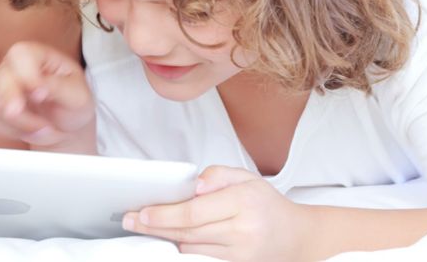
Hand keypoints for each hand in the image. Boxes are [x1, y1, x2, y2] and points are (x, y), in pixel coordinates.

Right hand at [0, 41, 94, 151]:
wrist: (64, 127)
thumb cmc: (72, 105)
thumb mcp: (77, 96)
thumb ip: (57, 88)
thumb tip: (37, 88)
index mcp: (37, 56)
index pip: (20, 54)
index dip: (27, 74)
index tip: (40, 94)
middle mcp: (13, 67)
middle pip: (0, 77)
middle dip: (15, 102)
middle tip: (37, 122)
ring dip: (20, 123)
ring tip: (44, 128)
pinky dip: (10, 131)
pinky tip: (29, 131)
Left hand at [122, 165, 312, 261]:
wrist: (296, 237)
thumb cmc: (266, 205)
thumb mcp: (247, 177)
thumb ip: (218, 174)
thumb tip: (194, 186)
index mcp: (244, 200)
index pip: (194, 211)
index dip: (164, 213)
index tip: (142, 212)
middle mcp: (243, 229)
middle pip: (188, 231)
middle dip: (155, 226)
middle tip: (130, 220)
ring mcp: (240, 253)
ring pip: (192, 247)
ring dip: (166, 238)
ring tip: (145, 228)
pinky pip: (202, 258)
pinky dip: (184, 250)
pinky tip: (169, 241)